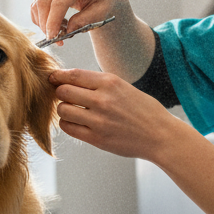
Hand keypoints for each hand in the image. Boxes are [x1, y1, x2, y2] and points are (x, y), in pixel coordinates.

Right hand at [31, 0, 129, 43]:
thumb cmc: (103, 2)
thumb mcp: (100, 13)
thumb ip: (84, 20)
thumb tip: (67, 30)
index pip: (59, 3)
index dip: (53, 22)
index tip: (53, 38)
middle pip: (44, 3)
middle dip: (45, 25)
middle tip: (54, 40)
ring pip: (37, 4)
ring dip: (43, 23)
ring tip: (59, 32)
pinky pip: (36, 4)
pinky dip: (41, 18)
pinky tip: (54, 24)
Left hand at [50, 68, 177, 160]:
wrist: (160, 136)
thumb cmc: (144, 110)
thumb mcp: (124, 87)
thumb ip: (99, 83)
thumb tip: (70, 80)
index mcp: (110, 83)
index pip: (73, 74)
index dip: (58, 76)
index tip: (53, 78)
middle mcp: (103, 100)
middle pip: (63, 91)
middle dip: (61, 93)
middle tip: (66, 97)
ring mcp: (99, 120)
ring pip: (62, 110)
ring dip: (63, 109)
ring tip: (73, 111)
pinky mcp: (97, 138)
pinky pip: (68, 128)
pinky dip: (68, 124)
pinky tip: (77, 122)